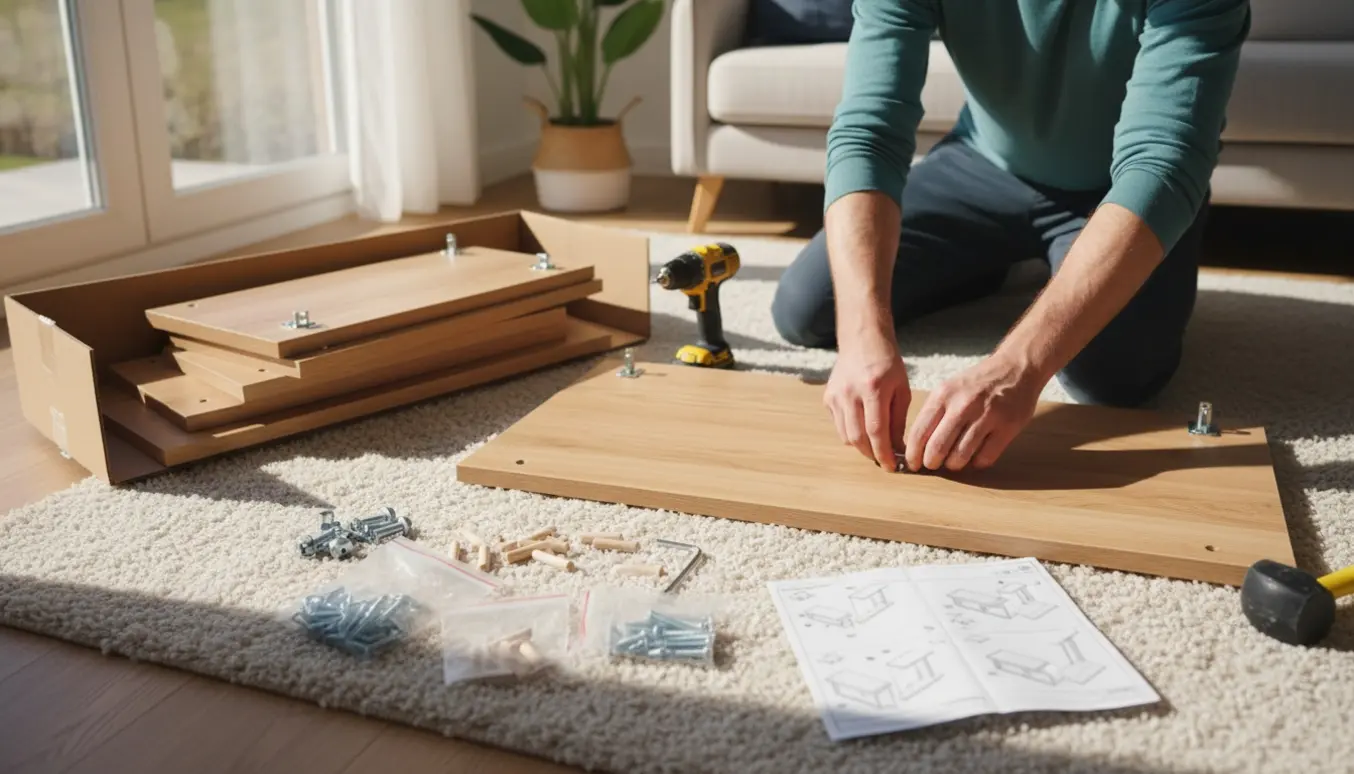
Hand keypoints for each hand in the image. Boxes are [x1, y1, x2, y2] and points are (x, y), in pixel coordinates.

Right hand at [823, 332, 910, 470]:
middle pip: (857, 437)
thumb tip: (897, 448)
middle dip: (872, 454)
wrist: (862, 341)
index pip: (876, 431)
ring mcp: (835, 396)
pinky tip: (863, 428)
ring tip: (875, 446)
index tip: (892, 467)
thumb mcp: (901, 389)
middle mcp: (850, 393)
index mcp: (873, 389)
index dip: (883, 453)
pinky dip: (851, 433)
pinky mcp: (828, 398)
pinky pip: (839, 425)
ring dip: (861, 447)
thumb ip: (898, 420)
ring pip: (845, 435)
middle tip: (884, 461)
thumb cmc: (887, 364)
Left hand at [903, 353, 1043, 471]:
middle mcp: (964, 405)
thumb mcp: (949, 388)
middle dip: (931, 463)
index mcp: (944, 394)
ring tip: (955, 460)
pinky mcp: (1008, 427)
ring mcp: (987, 416)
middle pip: (937, 448)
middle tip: (933, 464)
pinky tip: (976, 454)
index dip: (912, 454)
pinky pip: (985, 458)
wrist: (1016, 368)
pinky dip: (977, 462)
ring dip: (954, 464)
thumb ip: (933, 414)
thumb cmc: (977, 383)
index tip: (913, 464)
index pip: (919, 432)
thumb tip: (914, 446)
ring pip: (960, 457)